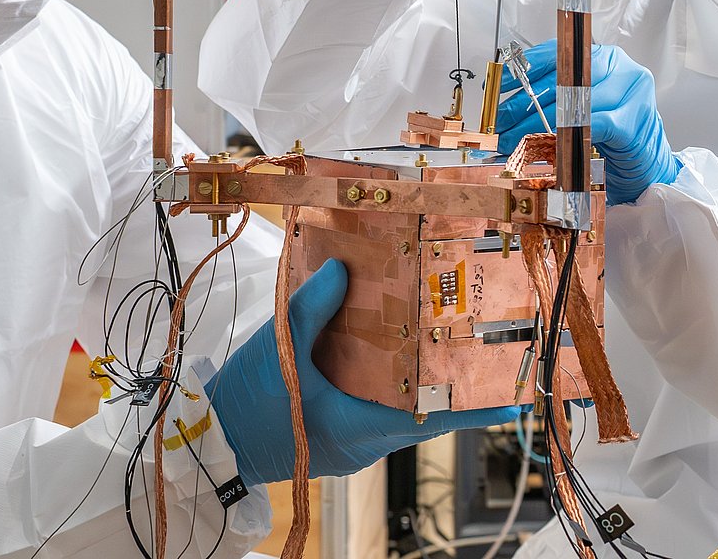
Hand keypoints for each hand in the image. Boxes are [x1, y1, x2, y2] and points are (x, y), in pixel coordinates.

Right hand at [206, 259, 518, 483]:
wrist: (207, 447)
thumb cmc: (245, 406)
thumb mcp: (279, 349)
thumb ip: (313, 308)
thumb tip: (341, 271)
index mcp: (362, 425)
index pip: (433, 418)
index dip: (474, 405)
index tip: (509, 394)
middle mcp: (367, 441)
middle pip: (422, 410)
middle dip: (446, 380)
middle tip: (472, 344)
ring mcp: (352, 445)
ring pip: (397, 410)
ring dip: (413, 381)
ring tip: (433, 339)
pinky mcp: (337, 440)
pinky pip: (373, 411)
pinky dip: (383, 385)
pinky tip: (381, 352)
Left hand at [498, 41, 678, 204]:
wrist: (646, 163)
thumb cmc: (612, 134)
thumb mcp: (582, 107)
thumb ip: (556, 97)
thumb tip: (508, 104)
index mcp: (603, 56)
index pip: (557, 54)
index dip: (523, 70)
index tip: (497, 88)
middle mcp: (619, 67)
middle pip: (562, 80)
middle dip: (525, 104)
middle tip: (500, 122)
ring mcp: (631, 91)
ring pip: (574, 103)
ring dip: (538, 125)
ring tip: (514, 139)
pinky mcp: (634, 119)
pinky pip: (592, 125)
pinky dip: (567, 135)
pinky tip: (547, 145)